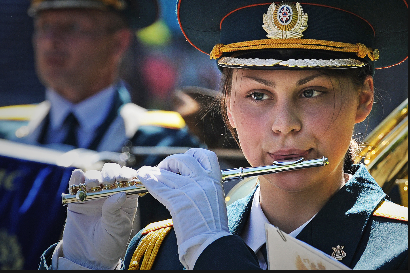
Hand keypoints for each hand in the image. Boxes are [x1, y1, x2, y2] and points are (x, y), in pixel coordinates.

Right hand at [61, 163, 138, 268]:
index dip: (127, 174)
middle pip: (111, 172)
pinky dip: (77, 178)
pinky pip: (76, 184)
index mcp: (126, 197)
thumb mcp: (116, 228)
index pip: (128, 179)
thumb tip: (120, 193)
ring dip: (94, 176)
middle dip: (110, 173)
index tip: (125, 178)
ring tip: (94, 185)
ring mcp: (94, 193)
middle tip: (108, 181)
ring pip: (94, 176)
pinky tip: (78, 178)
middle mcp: (110, 192)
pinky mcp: (77, 198)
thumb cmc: (109, 242)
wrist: (88, 255)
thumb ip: (115, 211)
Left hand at [137, 148, 229, 268]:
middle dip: (172, 162)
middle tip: (165, 170)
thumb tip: (189, 181)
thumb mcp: (215, 200)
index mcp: (215, 180)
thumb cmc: (213, 227)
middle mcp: (203, 181)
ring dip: (156, 171)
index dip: (192, 155)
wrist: (212, 244)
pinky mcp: (177, 201)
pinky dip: (149, 180)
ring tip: (147, 172)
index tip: (184, 162)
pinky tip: (143, 177)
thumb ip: (204, 187)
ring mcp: (190, 190)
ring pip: (168, 171)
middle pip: (184, 159)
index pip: (206, 155)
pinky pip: (159, 185)